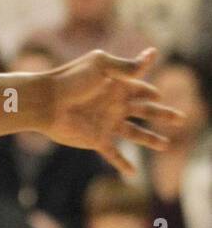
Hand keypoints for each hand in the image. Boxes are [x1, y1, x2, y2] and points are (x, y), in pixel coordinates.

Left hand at [41, 48, 183, 175]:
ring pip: (135, 134)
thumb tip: (153, 54)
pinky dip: (123, 164)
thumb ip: (127, 66)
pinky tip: (132, 174)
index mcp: (116, 86)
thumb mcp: (100, 65)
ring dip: (151, 140)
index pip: (141, 89)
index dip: (150, 92)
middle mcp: (114, 105)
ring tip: (165, 145)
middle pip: (146, 112)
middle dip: (164, 115)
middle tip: (181, 119)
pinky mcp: (96, 139)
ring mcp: (106, 123)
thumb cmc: (70, 79)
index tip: (157, 95)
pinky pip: (113, 154)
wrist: (45, 101)